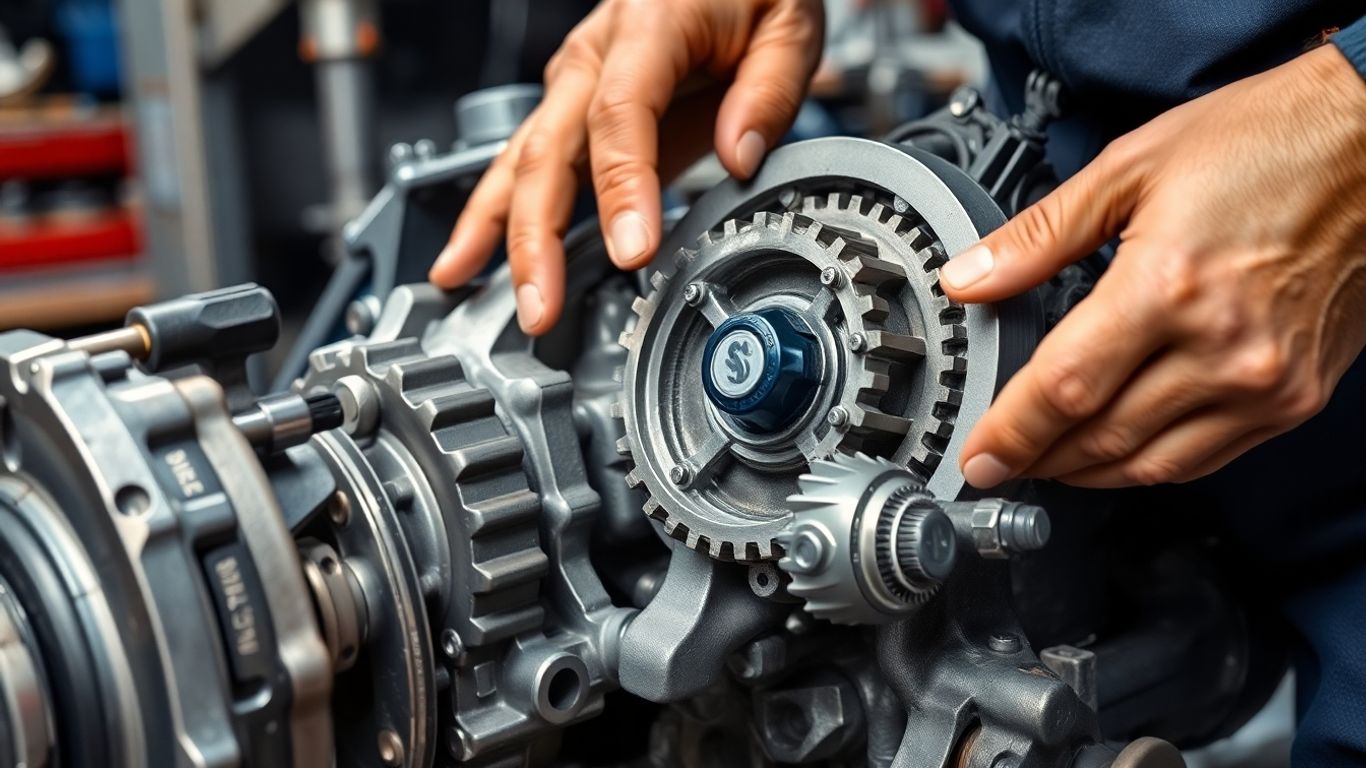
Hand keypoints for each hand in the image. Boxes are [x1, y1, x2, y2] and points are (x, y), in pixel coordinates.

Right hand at [429, 0, 824, 333]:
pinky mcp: (570, 106)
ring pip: (522, 160)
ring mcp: (572, 80)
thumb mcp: (787, 20)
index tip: (632, 250)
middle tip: (542, 304)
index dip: (622, 188)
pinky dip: (491, 214)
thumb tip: (743, 155)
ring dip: (499, 233)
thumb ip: (769, 89)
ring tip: (467, 287)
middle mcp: (594, 53)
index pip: (621, 115)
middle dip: (538, 237)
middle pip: (551, 150)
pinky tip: (465, 258)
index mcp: (647, 25)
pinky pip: (523, 163)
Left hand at [940, 43, 1365, 488]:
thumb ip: (1038, 236)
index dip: (1010, 433)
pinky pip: (1207, 457)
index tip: (977, 456)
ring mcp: (1266, 381)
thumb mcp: (1130, 169)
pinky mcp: (1298, 396)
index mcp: (1169, 285)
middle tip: (996, 462)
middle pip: (1101, 436)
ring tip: (1043, 464)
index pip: (1065, 387)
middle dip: (1036, 459)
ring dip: (1086, 474)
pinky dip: (1150, 465)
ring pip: (1153, 463)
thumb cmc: (1265, 142)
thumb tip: (967, 279)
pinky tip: (1115, 454)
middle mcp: (1222, 346)